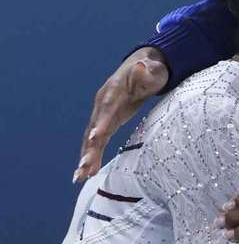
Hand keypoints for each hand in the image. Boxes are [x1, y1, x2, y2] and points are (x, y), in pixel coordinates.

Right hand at [74, 47, 167, 182]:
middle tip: (83, 167)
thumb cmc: (152, 69)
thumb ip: (146, 71)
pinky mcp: (107, 121)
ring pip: (92, 137)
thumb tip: (141, 66)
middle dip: (89, 148)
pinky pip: (97, 140)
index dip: (100, 122)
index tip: (93, 138)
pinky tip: (86, 173)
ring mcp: (103, 112)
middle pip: (94, 126)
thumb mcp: (154, 69)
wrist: (145, 66)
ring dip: (86, 156)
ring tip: (79, 177)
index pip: (107, 108)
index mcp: (114, 90)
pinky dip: (92, 155)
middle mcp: (104, 103)